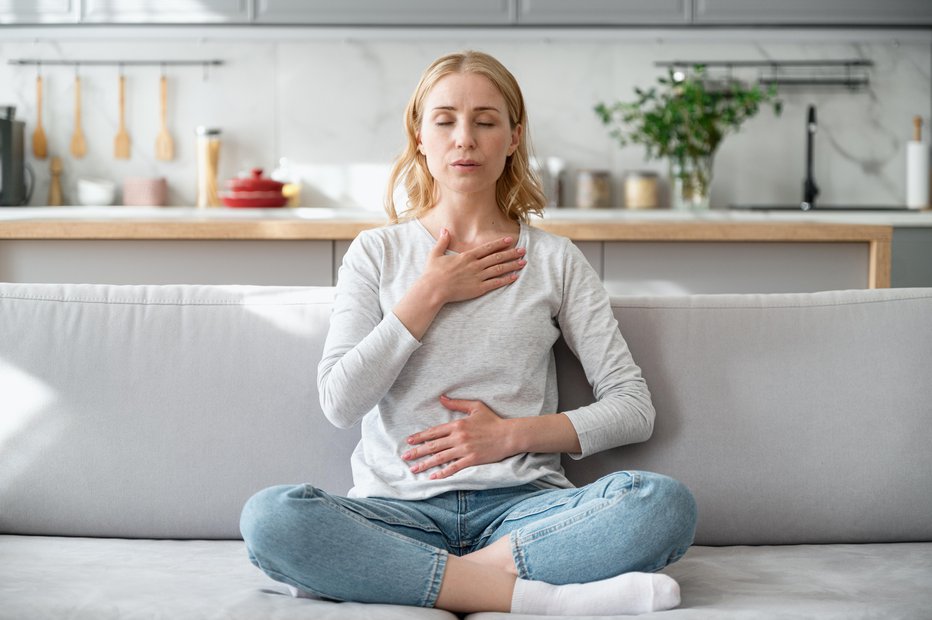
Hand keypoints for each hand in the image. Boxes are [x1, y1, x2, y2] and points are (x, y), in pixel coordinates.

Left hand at [401, 395, 516, 479]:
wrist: (508, 435)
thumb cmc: (493, 420)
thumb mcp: (475, 407)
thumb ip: (457, 403)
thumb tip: (441, 397)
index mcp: (457, 424)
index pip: (434, 431)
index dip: (420, 436)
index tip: (409, 441)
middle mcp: (458, 437)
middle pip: (433, 445)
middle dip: (418, 451)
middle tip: (405, 456)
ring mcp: (464, 449)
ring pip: (440, 458)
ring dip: (426, 463)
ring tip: (414, 468)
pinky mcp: (471, 460)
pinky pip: (454, 467)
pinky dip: (443, 473)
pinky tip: (433, 477)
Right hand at [421, 229, 525, 305]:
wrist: (433, 289)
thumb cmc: (432, 273)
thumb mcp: (435, 254)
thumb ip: (443, 241)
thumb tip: (445, 229)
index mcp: (467, 256)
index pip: (487, 248)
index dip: (500, 243)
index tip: (510, 240)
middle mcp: (475, 265)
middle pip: (497, 257)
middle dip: (512, 253)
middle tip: (523, 250)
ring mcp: (478, 277)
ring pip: (499, 269)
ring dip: (512, 265)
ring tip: (523, 262)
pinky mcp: (478, 289)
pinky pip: (495, 283)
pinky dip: (506, 279)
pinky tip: (515, 277)